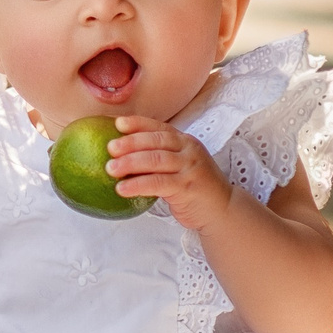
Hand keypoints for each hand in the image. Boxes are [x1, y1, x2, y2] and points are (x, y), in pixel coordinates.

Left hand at [107, 123, 239, 231]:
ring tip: (110, 169)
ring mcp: (190, 168)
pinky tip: (122, 189)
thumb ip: (159, 159)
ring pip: (156, 160)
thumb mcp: (180, 167)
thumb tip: (121, 157)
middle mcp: (189, 150)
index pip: (160, 128)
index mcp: (185, 142)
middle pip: (156, 142)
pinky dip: (138, 185)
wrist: (222, 210)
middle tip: (110, 148)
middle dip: (130, 143)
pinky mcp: (187, 187)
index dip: (139, 124)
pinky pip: (158, 183)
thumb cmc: (194, 188)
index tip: (118, 123)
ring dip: (130, 163)